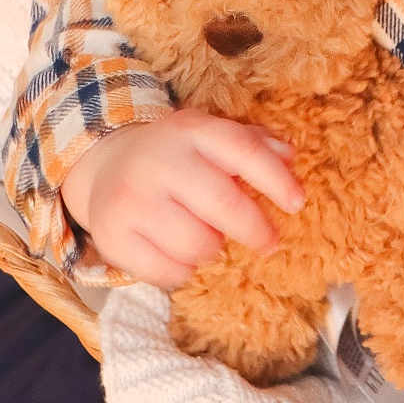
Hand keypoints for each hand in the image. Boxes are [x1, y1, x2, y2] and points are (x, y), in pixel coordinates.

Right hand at [62, 110, 304, 288]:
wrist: (106, 163)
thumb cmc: (178, 155)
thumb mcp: (212, 137)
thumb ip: (253, 144)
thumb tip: (290, 157)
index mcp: (192, 130)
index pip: (243, 151)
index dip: (276, 180)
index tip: (297, 204)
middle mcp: (159, 161)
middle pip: (223, 204)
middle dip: (255, 230)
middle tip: (268, 242)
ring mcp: (130, 199)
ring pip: (197, 244)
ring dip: (214, 249)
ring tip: (211, 239)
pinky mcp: (110, 235)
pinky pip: (166, 271)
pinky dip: (184, 271)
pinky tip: (182, 254)